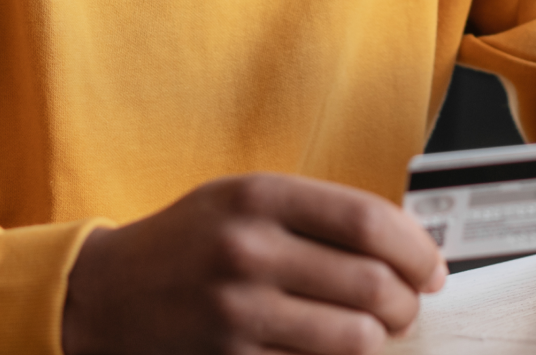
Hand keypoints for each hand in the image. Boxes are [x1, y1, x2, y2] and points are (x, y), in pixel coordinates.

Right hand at [62, 173, 445, 354]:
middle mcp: (249, 250)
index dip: (416, 247)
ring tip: (377, 330)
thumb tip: (403, 239)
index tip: (432, 265)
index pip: (368, 221)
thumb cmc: (188, 241)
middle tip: (410, 303)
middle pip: (371, 282)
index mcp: (260, 196)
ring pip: (353, 337)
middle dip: (407, 300)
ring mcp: (237, 312)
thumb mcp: (244, 198)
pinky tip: (334, 350)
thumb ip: (315, 212)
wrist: (104, 294)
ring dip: (380, 338)